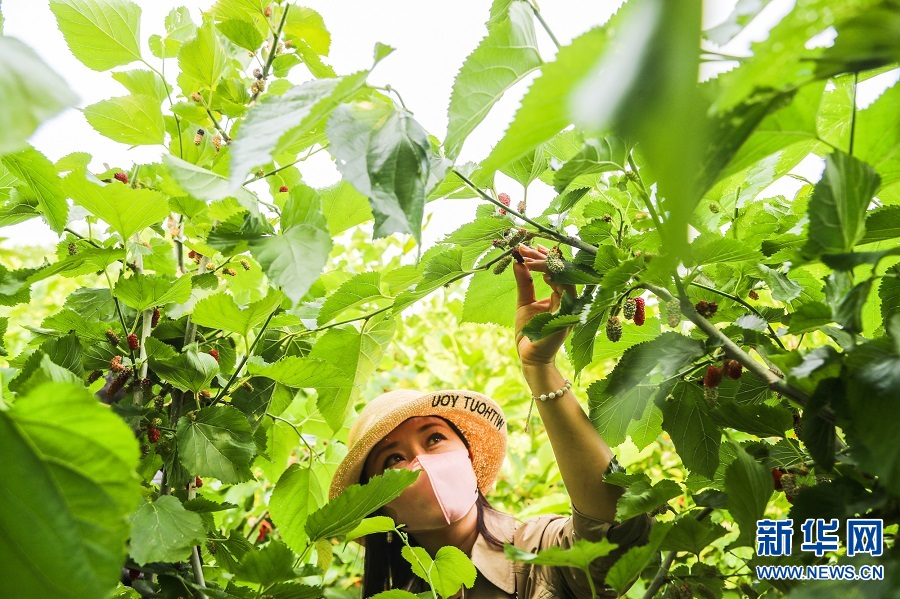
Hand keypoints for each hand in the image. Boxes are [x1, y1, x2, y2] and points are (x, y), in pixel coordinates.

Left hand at [513, 245, 576, 367]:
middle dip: (543, 257)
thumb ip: (524, 282)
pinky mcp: (569, 314)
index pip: (556, 271)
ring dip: (546, 265)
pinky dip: (554, 278)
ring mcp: (571, 306)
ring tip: (528, 257)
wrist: (530, 357)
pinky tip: (540, 271)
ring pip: (564, 277)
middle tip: (526, 248)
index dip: (544, 257)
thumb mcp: (524, 302)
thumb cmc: (528, 333)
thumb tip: (518, 262)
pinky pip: (565, 290)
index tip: (529, 247)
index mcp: (561, 296)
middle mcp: (569, 299)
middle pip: (562, 270)